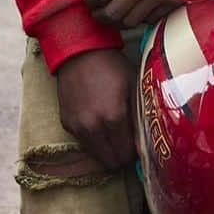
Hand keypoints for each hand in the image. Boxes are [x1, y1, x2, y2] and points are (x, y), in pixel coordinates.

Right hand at [56, 48, 134, 169]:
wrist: (80, 52)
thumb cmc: (112, 67)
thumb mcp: (133, 86)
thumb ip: (140, 116)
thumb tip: (146, 144)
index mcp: (114, 117)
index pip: (126, 155)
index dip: (134, 151)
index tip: (136, 142)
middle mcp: (94, 127)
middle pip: (111, 162)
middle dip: (120, 154)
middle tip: (125, 139)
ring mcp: (77, 127)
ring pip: (96, 156)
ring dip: (106, 148)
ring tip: (111, 129)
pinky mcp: (66, 123)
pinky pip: (83, 142)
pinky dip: (91, 137)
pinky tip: (96, 119)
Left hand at [80, 0, 183, 28]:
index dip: (90, 1)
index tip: (90, 0)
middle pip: (112, 13)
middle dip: (100, 16)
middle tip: (98, 12)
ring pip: (129, 21)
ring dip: (118, 20)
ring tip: (116, 11)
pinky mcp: (173, 3)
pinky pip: (149, 20)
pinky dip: (140, 18)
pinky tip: (138, 8)